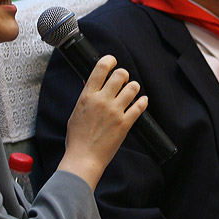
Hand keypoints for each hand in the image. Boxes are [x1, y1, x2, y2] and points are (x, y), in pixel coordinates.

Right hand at [57, 55, 147, 189]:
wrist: (83, 158)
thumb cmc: (77, 138)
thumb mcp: (76, 112)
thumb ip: (86, 96)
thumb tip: (91, 82)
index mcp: (87, 96)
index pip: (101, 68)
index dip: (110, 60)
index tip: (113, 61)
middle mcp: (102, 101)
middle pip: (121, 74)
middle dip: (124, 75)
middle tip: (123, 80)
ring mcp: (115, 111)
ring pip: (133, 87)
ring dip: (134, 87)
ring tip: (131, 92)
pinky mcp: (125, 123)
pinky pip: (140, 106)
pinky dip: (143, 102)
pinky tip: (142, 101)